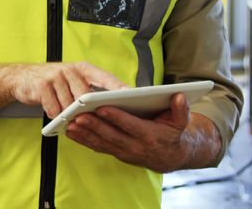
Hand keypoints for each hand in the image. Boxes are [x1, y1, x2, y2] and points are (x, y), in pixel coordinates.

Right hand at [8, 61, 125, 118]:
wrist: (21, 78)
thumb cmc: (53, 82)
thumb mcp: (72, 80)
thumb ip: (88, 89)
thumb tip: (110, 107)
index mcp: (83, 68)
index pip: (105, 77)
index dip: (119, 87)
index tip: (133, 97)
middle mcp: (70, 69)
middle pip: (86, 95)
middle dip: (88, 110)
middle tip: (91, 120)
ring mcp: (55, 76)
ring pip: (70, 104)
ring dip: (70, 116)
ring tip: (70, 120)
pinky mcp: (41, 86)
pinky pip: (54, 109)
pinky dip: (56, 116)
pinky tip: (55, 116)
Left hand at [65, 93, 208, 172]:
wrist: (170, 156)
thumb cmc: (172, 133)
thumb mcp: (181, 121)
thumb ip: (181, 109)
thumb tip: (179, 96)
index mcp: (149, 135)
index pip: (130, 125)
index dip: (116, 117)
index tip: (101, 107)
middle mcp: (135, 146)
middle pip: (111, 135)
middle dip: (94, 126)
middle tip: (78, 115)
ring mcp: (124, 151)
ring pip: (101, 143)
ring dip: (85, 134)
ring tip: (70, 123)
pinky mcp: (116, 153)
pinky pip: (98, 147)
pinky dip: (84, 141)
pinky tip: (71, 132)